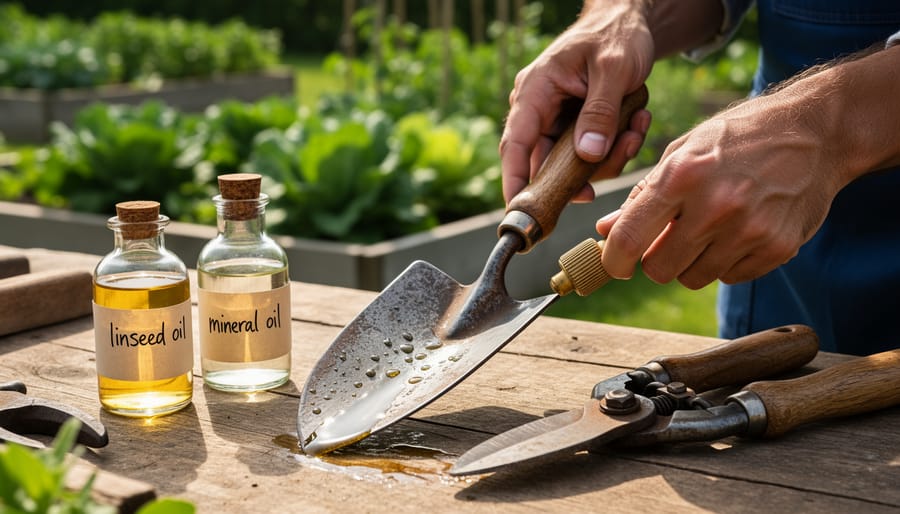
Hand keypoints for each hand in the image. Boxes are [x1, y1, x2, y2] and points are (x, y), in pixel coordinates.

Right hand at [500, 2, 654, 203]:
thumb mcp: (613, 69)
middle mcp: (540, 110)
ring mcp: (558, 121)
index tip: (519, 211)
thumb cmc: (616, 35)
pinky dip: (618, 145)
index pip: (515, 145)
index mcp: (535, 92)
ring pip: (575, 163)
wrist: (629, 21)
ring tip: (637, 123)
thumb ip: (600, 112)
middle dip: (587, 168)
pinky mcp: (578, 128)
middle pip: (549, 162)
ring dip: (612, 154)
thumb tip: (588, 156)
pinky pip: (592, 154)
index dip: (514, 181)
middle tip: (622, 154)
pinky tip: (636, 119)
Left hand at [596, 90, 842, 288]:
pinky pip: (730, 277)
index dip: (614, 259)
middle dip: (656, 260)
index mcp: (683, 175)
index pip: (630, 237)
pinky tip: (739, 230)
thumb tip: (606, 231)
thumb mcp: (685, 150)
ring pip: (694, 278)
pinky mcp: (778, 248)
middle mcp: (715, 206)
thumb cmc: (740, 137)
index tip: (614, 263)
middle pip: (659, 269)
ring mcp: (750, 230)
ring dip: (692, 262)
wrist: (818, 132)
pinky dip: (726, 262)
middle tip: (669, 239)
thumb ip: (643, 194)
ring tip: (709, 229)